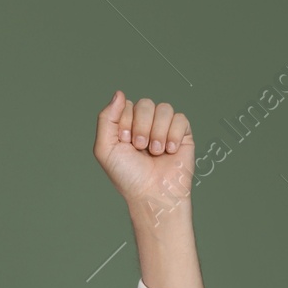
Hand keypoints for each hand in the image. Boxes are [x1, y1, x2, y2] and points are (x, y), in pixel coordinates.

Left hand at [93, 90, 193, 208]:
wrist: (152, 194)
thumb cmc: (128, 177)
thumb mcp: (105, 149)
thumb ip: (106, 119)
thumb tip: (119, 93)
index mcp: (127, 125)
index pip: (127, 105)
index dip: (125, 123)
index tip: (125, 143)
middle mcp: (146, 124)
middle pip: (145, 104)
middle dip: (141, 127)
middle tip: (140, 148)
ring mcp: (165, 128)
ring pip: (164, 108)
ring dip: (157, 133)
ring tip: (155, 152)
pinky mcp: (183, 134)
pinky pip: (180, 118)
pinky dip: (173, 135)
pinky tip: (169, 151)